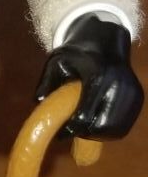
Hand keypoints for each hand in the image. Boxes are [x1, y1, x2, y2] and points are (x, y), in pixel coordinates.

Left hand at [36, 14, 143, 139]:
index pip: (84, 116)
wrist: (106, 41)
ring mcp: (132, 93)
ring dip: (97, 134)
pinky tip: (97, 121)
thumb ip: (46, 82)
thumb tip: (38, 102)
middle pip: (100, 128)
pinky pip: (123, 125)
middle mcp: (119, 86)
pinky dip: (109, 130)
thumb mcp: (56, 62)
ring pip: (113, 131)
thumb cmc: (77, 54)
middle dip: (84, 134)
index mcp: (99, 77)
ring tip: (84, 125)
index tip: (59, 133)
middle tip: (71, 129)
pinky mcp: (138, 98)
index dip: (70, 129)